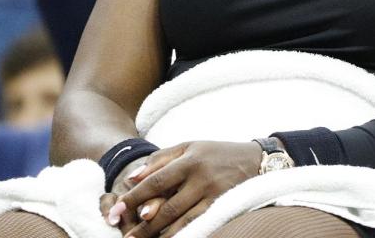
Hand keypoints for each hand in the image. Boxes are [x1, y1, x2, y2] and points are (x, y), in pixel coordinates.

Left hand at [109, 141, 261, 237]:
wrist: (258, 160)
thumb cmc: (217, 153)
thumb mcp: (190, 147)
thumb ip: (160, 159)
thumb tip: (132, 178)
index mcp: (190, 160)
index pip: (156, 180)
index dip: (134, 196)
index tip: (116, 210)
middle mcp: (201, 177)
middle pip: (167, 206)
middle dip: (143, 225)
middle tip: (125, 237)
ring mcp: (214, 194)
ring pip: (182, 221)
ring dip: (160, 235)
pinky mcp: (224, 206)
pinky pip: (198, 224)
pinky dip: (182, 234)